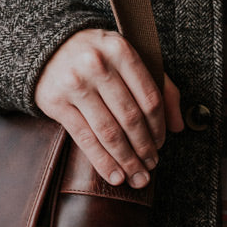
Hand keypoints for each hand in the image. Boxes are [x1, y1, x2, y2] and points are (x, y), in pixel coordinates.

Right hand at [34, 29, 183, 187]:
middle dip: (144, 149)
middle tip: (151, 167)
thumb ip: (159, 86)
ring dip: (126, 160)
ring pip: (109, 132)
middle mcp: (97, 65)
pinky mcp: (56, 102)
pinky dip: (102, 162)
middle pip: (130, 118)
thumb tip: (179, 125)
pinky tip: (115, 175)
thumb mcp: (128, 59)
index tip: (161, 145)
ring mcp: (74, 84)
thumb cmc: (97, 56)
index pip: (149, 98)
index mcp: (121, 51)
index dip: (159, 127)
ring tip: (136, 177)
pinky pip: (85, 139)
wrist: (46, 49)